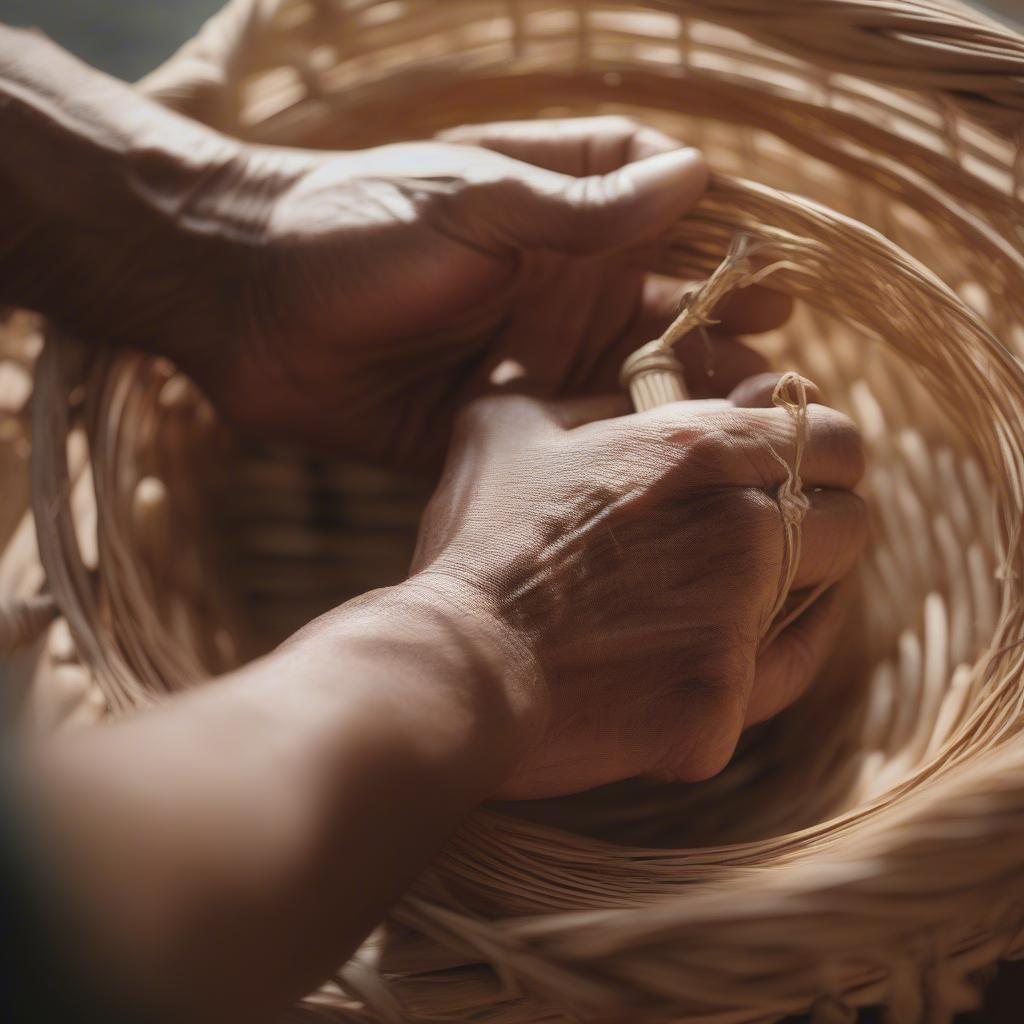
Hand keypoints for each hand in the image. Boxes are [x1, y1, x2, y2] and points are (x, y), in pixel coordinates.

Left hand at [161, 116, 789, 466]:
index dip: (727, 250)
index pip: (670, 222)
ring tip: (733, 444)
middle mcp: (558, 291)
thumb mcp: (472, 201)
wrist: (247, 305)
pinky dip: (614, 460)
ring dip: (677, 412)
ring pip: (628, 388)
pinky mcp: (499, 424)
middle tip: (771, 389)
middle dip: (721, 347)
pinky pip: (573, 443)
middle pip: (667, 318)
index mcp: (560, 219)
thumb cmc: (354, 224)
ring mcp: (531, 362)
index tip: (777, 286)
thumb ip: (580, 204)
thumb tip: (696, 177)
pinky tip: (657, 485)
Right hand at [411, 374, 865, 797]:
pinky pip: (782, 679)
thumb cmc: (480, 545)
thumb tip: (595, 392)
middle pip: (853, 519)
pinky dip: (763, 666)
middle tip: (770, 539)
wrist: (454, 664)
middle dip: (821, 525)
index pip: (836, 435)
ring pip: (826, 599)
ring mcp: (738, 622)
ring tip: (734, 597)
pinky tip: (727, 659)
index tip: (790, 472)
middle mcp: (739, 527)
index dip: (822, 453)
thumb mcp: (503, 432)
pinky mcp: (722, 704)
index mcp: (697, 450)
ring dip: (796, 594)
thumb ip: (563, 395)